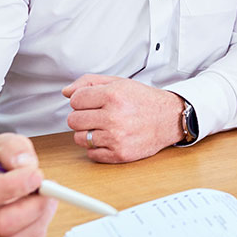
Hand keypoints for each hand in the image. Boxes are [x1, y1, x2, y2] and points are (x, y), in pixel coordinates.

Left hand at [63, 74, 184, 162]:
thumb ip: (90, 82)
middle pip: (73, 120)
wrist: (169, 118)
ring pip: (79, 138)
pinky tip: (109, 139)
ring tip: (103, 127)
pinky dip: (97, 148)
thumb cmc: (144, 100)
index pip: (75, 100)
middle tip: (97, 115)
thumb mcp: (119, 83)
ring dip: (88, 133)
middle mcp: (114, 116)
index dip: (81, 101)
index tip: (91, 102)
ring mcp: (116, 137)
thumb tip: (66, 92)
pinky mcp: (119, 154)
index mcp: (113, 95)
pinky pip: (91, 154)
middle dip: (82, 117)